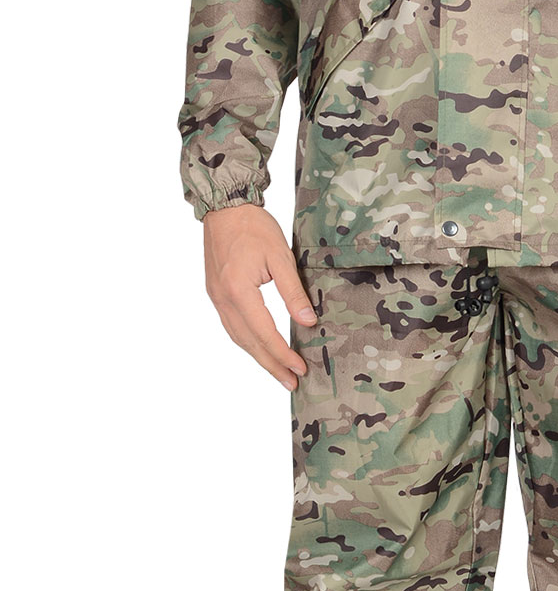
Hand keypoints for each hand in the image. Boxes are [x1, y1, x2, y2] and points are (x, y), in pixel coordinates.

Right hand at [203, 204, 316, 389]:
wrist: (225, 208)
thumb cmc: (254, 227)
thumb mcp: (281, 257)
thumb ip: (293, 291)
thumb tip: (307, 321)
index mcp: (238, 291)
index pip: (264, 333)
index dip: (282, 354)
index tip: (300, 368)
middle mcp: (223, 299)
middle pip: (248, 342)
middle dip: (271, 365)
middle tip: (291, 382)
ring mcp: (216, 297)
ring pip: (238, 337)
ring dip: (258, 357)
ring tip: (279, 372)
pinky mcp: (216, 293)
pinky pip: (231, 326)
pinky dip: (247, 341)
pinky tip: (260, 347)